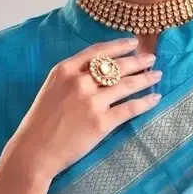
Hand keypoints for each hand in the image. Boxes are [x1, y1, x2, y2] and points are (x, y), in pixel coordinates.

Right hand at [5, 37, 162, 182]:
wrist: (34, 150)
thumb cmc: (40, 122)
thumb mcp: (51, 89)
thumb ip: (72, 77)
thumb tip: (98, 70)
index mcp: (65, 70)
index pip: (98, 51)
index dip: (119, 45)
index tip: (133, 42)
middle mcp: (79, 82)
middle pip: (116, 66)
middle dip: (137, 60)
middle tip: (151, 58)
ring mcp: (91, 102)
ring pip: (127, 84)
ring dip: (146, 78)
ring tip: (157, 75)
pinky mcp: (101, 122)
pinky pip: (130, 108)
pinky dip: (145, 102)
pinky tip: (155, 98)